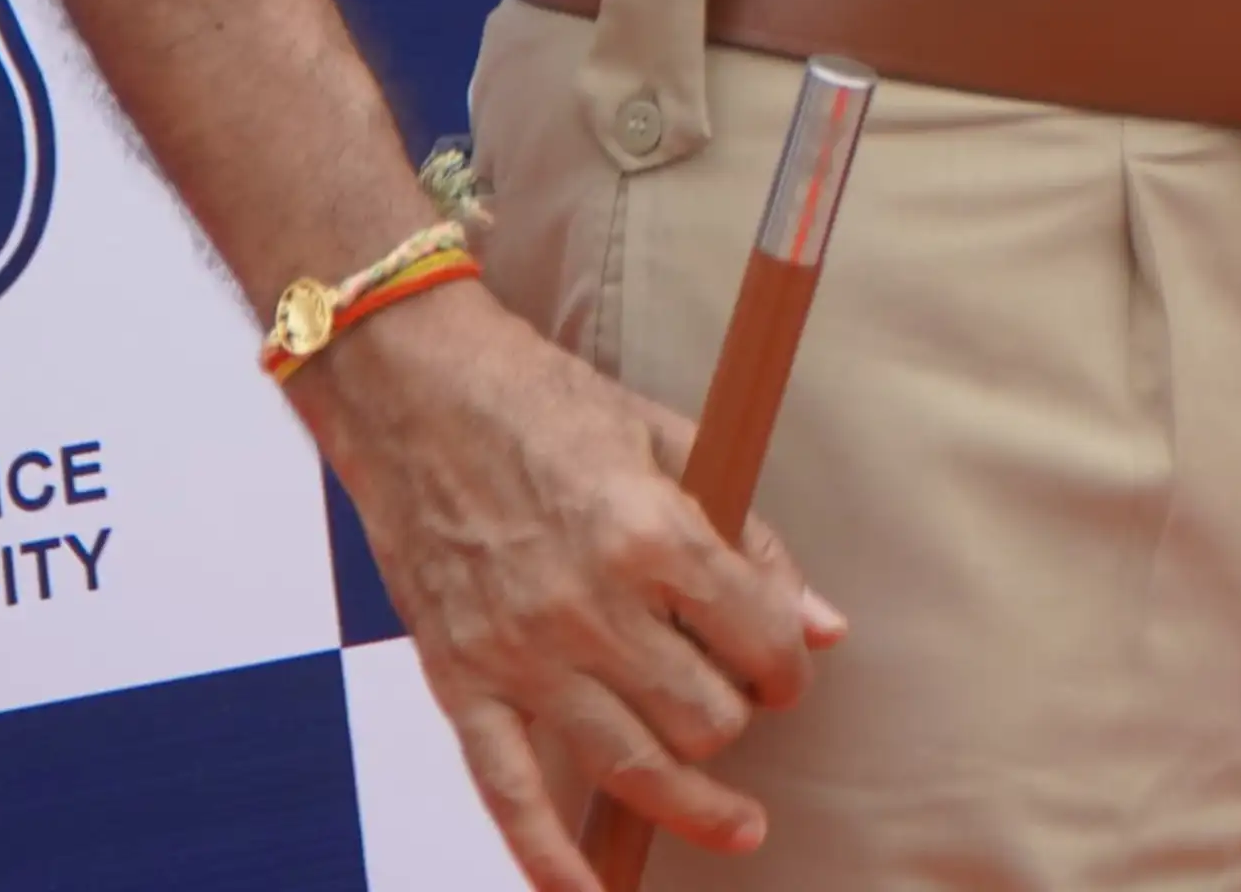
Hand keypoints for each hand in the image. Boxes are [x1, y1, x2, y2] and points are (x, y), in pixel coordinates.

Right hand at [296, 281, 843, 885]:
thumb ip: (754, 543)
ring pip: (629, 767)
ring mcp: (520, 653)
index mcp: (651, 536)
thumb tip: (825, 627)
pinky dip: (549, 858)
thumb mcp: (672, 445)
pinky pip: (508, 794)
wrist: (416, 394)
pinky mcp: (461, 681)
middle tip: (739, 706)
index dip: (787, 665)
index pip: (757, 639)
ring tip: (737, 828)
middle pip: (702, 718)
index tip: (786, 667)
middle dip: (737, 721)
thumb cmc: (549, 406)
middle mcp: (588, 608)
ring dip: (693, 808)